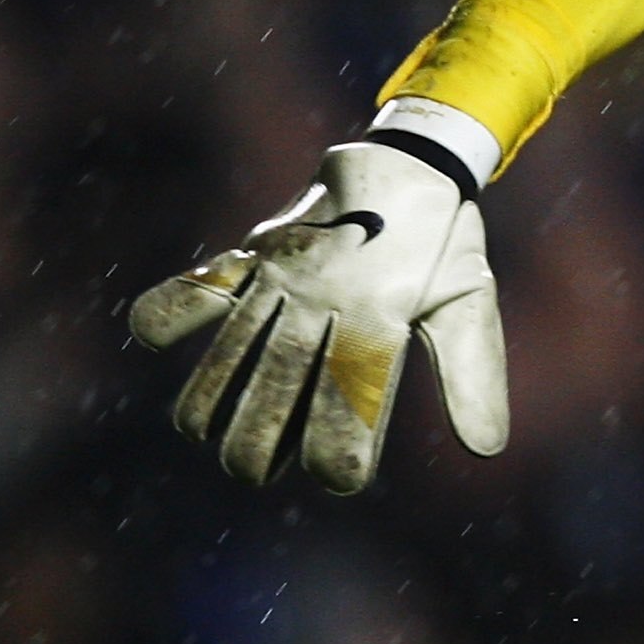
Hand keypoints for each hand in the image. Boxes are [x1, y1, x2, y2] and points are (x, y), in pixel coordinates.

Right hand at [129, 141, 508, 492]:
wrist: (412, 162)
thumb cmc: (443, 247)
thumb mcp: (468, 304)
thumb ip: (473, 376)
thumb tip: (488, 448)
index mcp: (386, 311)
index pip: (355, 393)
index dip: (342, 445)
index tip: (339, 481)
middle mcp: (330, 292)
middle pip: (282, 377)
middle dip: (260, 438)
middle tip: (252, 476)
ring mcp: (287, 270)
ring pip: (236, 343)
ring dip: (212, 398)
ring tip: (207, 441)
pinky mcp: (257, 250)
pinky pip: (204, 280)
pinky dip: (171, 308)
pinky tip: (155, 342)